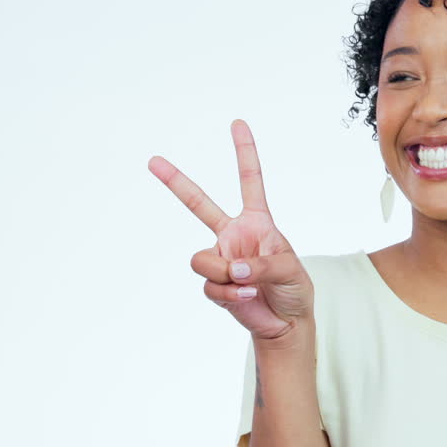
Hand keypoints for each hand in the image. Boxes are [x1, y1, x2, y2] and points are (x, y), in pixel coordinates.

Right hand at [148, 119, 313, 341]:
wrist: (286, 322)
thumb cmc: (294, 289)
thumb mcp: (289, 270)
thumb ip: (261, 264)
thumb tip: (232, 268)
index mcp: (257, 222)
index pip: (250, 181)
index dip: (244, 153)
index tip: (237, 123)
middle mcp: (233, 235)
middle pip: (199, 205)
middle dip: (176, 182)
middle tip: (153, 160)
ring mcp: (221, 258)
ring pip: (202, 260)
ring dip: (224, 275)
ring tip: (248, 285)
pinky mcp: (214, 285)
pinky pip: (210, 286)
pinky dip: (230, 294)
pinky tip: (247, 298)